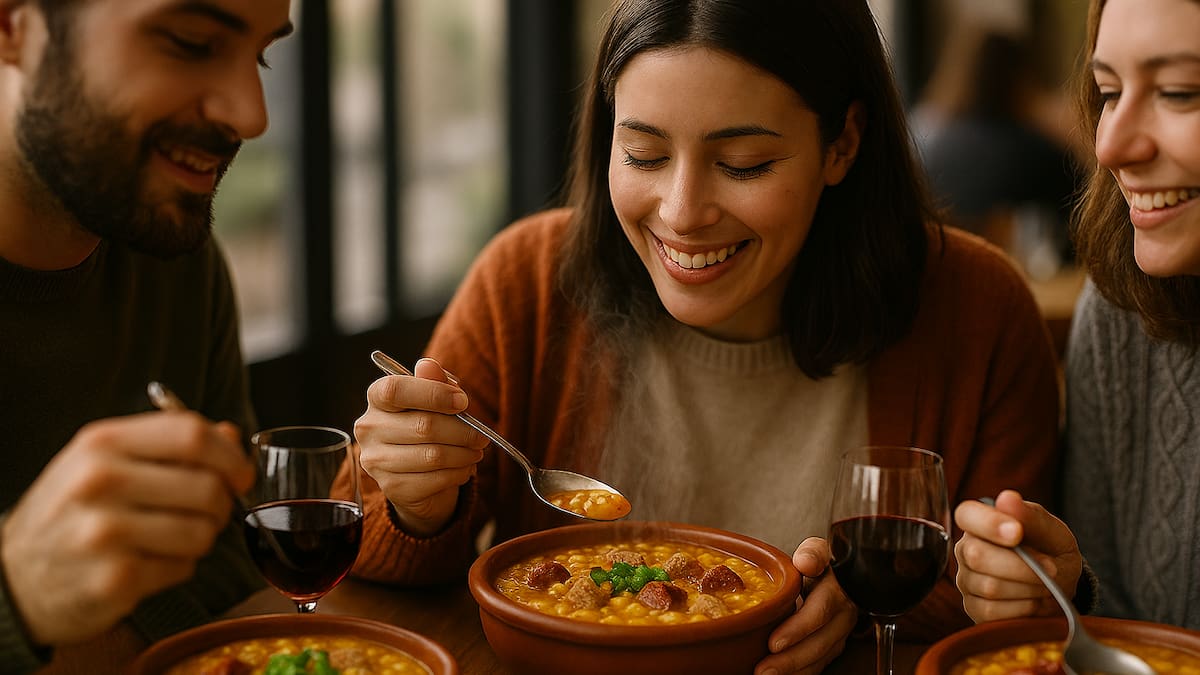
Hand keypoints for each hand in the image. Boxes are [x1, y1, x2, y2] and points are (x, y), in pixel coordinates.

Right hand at [1, 411, 251, 645]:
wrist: (15, 580)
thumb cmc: (73, 513)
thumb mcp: (107, 462)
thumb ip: (169, 444)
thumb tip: (230, 435)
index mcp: (101, 443)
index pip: (191, 434)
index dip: (230, 455)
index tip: (240, 474)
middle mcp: (99, 482)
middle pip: (207, 486)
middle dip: (220, 504)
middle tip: (203, 513)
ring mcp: (104, 532)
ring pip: (203, 531)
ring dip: (199, 539)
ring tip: (168, 539)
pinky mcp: (114, 579)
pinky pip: (184, 567)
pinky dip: (178, 568)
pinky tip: (148, 563)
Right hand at [354, 357, 488, 535]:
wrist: (417, 475)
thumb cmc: (426, 426)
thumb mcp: (434, 400)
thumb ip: (433, 381)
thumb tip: (428, 364)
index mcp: (376, 398)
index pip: (395, 390)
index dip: (433, 393)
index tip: (463, 401)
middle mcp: (369, 428)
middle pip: (423, 426)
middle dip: (462, 431)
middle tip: (481, 436)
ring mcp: (376, 460)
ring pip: (432, 455)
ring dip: (463, 454)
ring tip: (475, 452)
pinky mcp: (391, 487)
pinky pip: (434, 480)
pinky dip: (458, 474)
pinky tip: (464, 469)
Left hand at [755, 537, 857, 673]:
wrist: (837, 576)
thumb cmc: (819, 563)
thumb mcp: (816, 550)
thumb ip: (812, 553)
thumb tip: (806, 562)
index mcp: (839, 588)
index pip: (821, 611)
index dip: (798, 629)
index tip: (774, 642)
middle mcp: (844, 614)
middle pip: (820, 642)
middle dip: (791, 659)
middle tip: (763, 669)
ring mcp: (841, 633)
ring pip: (821, 658)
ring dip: (794, 670)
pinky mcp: (834, 645)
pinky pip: (819, 664)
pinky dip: (800, 673)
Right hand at [954, 489, 1082, 622]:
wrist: (1061, 586)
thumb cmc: (1052, 551)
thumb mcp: (1052, 531)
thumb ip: (1031, 516)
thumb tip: (1006, 498)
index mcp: (979, 522)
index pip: (966, 515)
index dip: (988, 524)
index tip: (1017, 532)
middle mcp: (965, 550)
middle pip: (977, 556)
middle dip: (1022, 566)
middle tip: (1051, 568)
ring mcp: (967, 581)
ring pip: (989, 587)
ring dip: (1028, 588)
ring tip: (1046, 584)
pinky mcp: (974, 608)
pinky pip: (992, 611)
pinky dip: (1022, 607)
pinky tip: (1033, 600)